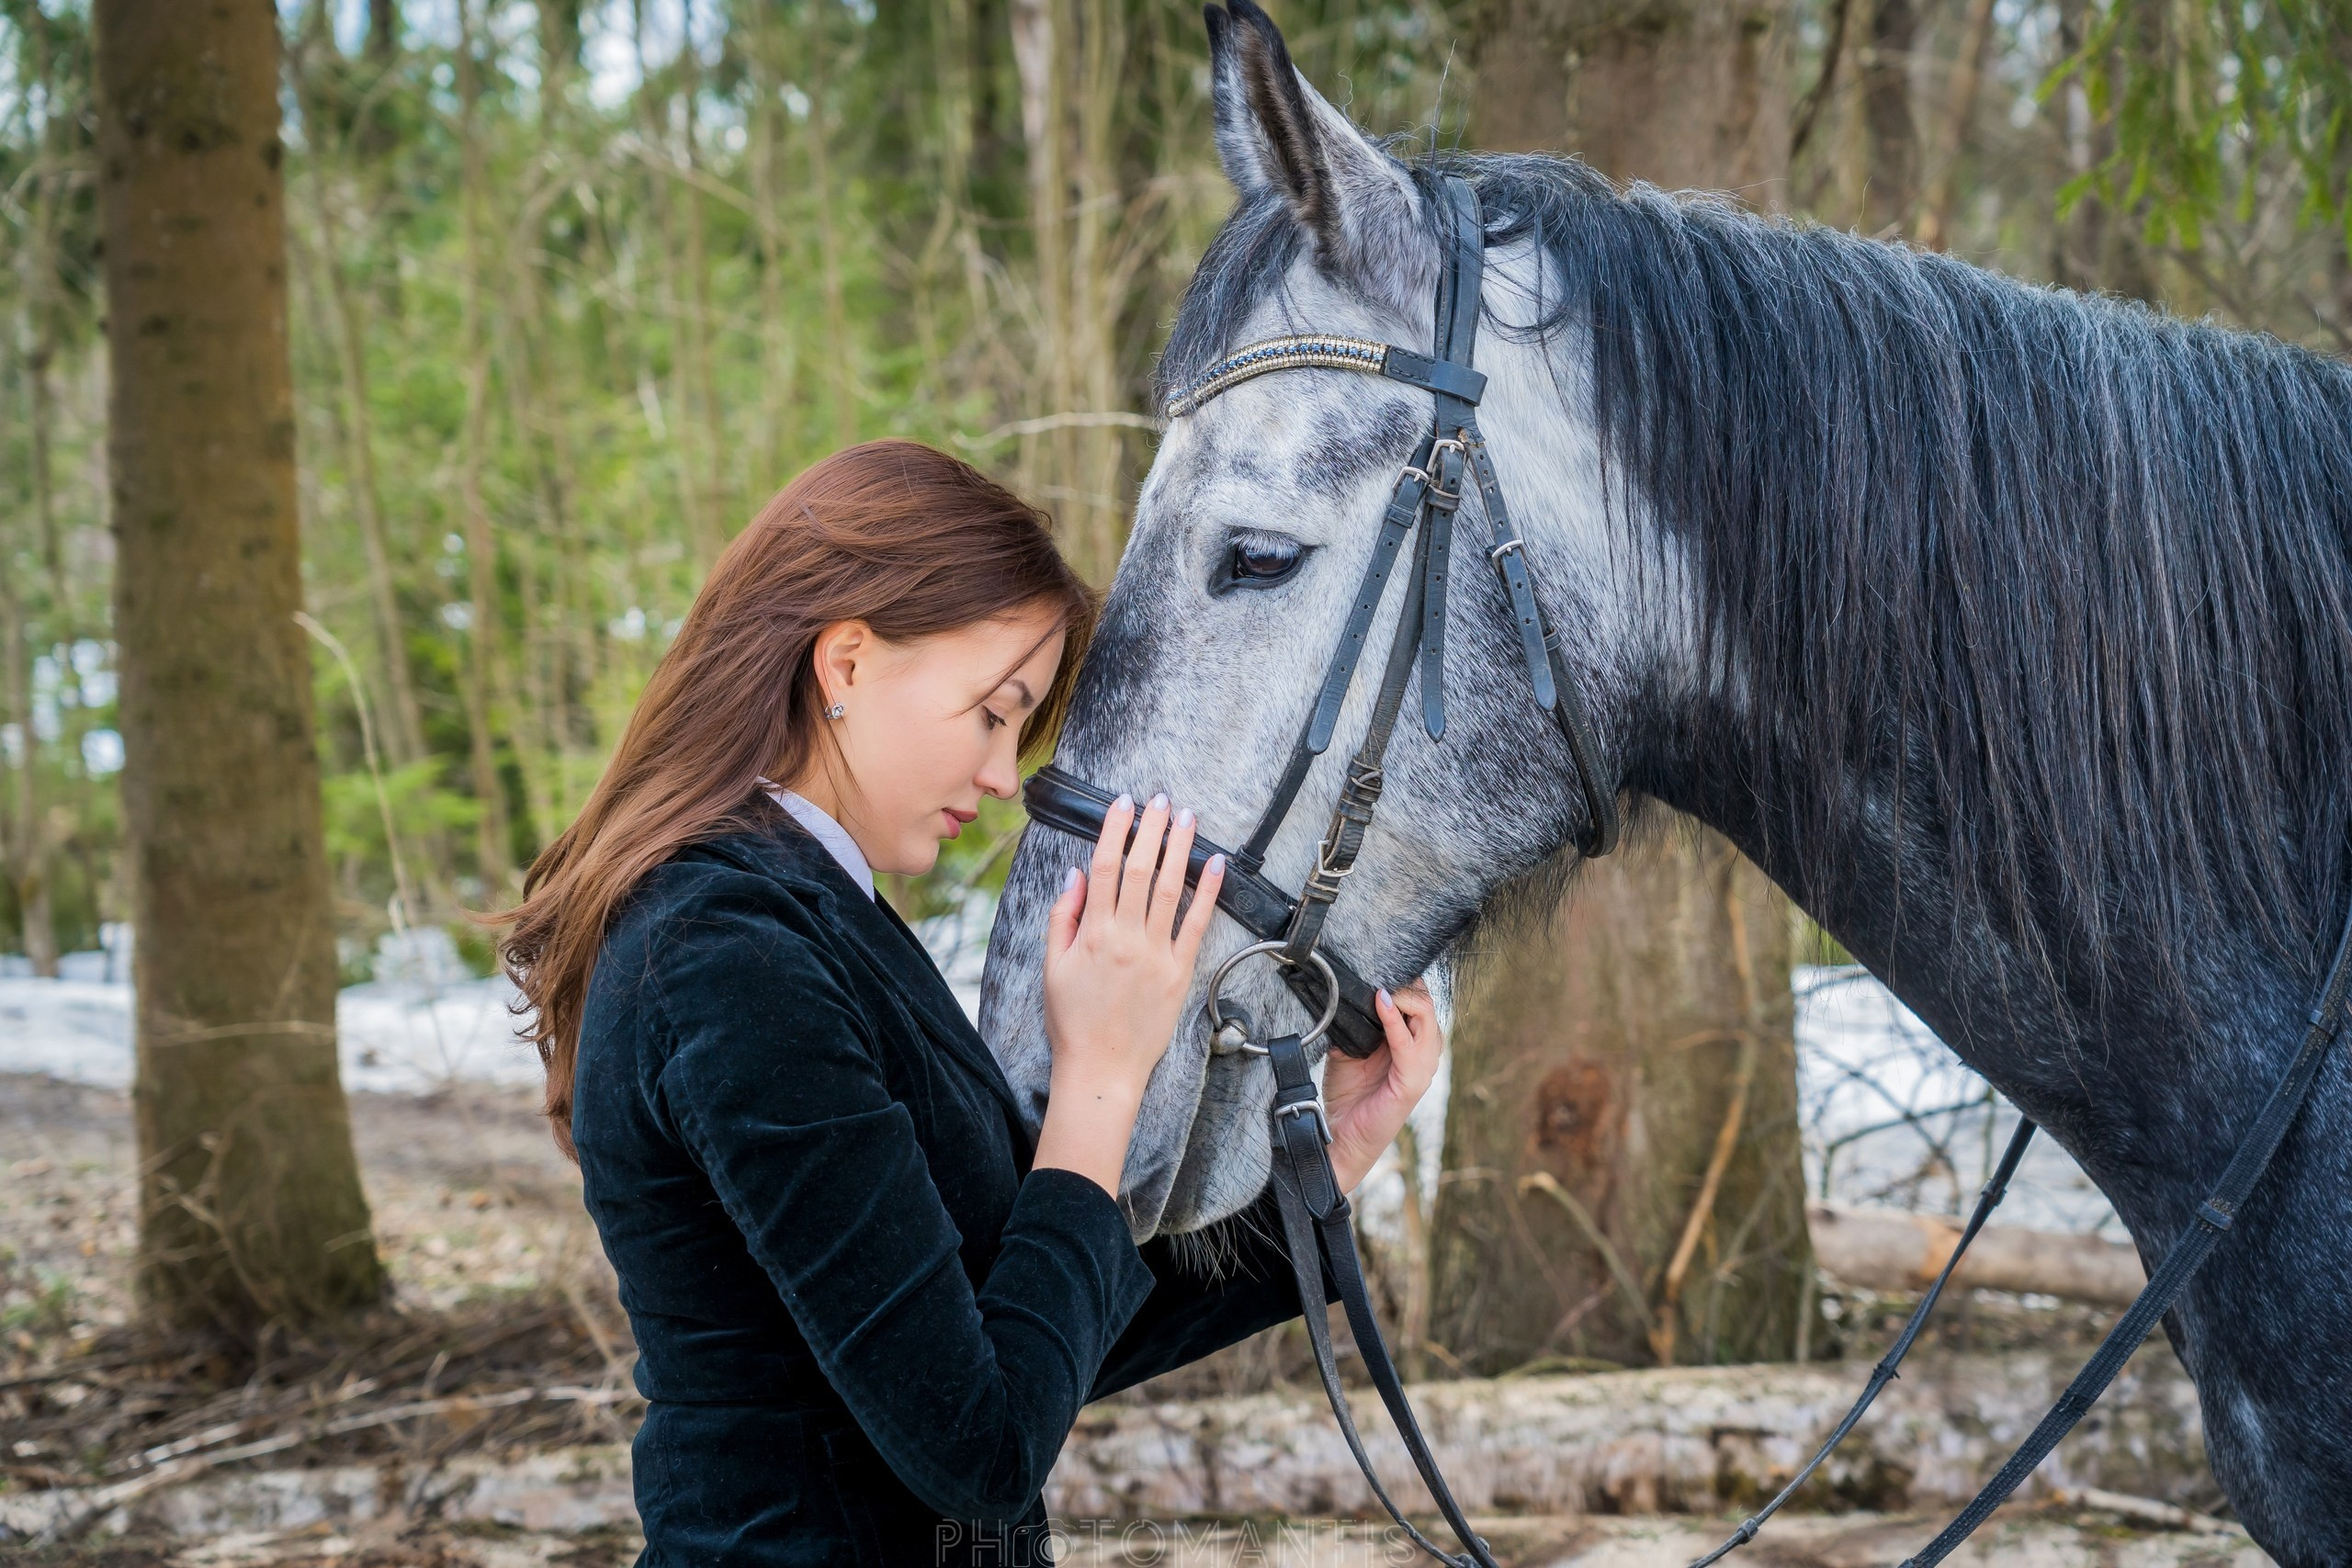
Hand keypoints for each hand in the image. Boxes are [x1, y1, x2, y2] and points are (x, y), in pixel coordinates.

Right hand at [1032, 792, 1224, 1194]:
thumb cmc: (1072, 1021)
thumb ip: (1063, 918)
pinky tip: (1215, 864)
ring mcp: (1157, 954)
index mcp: (1093, 933)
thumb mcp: (1052, 967)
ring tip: (1187, 816)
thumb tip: (1076, 874)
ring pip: (1170, 888)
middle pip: (1140, 869)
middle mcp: (1127, 937)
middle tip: (1160, 798)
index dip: (1114, 830)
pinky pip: (1196, 923)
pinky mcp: (1180, 971)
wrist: (1102, 1069)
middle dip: (1151, 829)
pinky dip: (1207, 891)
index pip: (1104, 868)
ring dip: (1179, 848)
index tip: (1122, 803)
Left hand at [1323, 980, 1444, 1193]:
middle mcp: (1423, 1054)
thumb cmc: (1348, 1096)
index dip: (1405, 981)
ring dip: (1404, 997)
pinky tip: (1382, 1003)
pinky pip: (1409, 1045)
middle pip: (1427, 1004)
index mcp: (1411, 1045)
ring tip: (1381, 987)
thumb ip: (1353, 1025)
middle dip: (1407, 984)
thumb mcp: (1347, 1050)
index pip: (1420, 1001)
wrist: (1339, 1136)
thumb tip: (1344, 993)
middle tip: (1379, 973)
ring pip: (1426, 1018)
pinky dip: (1396, 1021)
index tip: (1380, 964)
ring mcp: (1421, 1069)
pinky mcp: (1412, 1083)